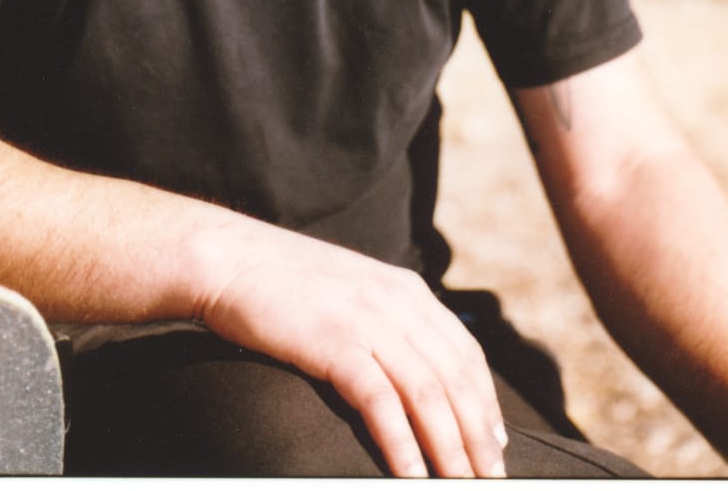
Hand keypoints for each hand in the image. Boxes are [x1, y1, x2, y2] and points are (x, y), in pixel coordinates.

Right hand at [194, 221, 506, 476]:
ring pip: (427, 393)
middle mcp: (396, 302)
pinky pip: (380, 401)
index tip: (495, 442)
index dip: (485, 401)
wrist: (232, 260)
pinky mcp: (335, 342)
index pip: (464, 352)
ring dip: (449, 447)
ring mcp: (367, 320)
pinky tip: (410, 475)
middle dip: (477, 434)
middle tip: (490, 478)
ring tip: (460, 484)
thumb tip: (413, 366)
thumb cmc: (285, 285)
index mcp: (405, 289)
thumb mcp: (353, 291)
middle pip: (454, 377)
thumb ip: (387, 319)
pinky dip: (401, 443)